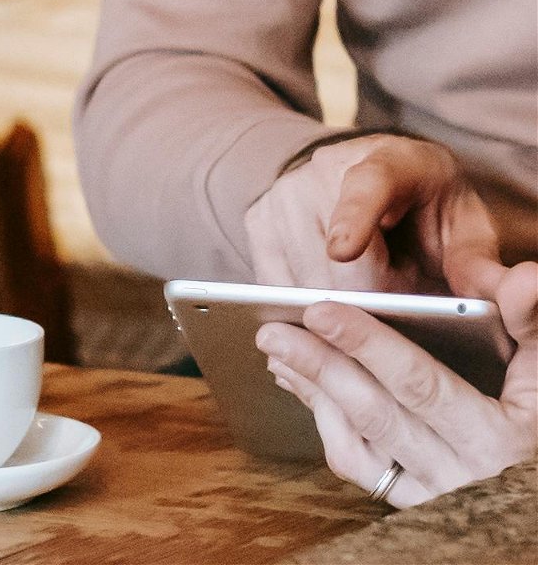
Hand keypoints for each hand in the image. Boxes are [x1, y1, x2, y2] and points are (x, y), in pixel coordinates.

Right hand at [245, 136, 500, 291]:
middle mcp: (324, 168)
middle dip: (372, 301)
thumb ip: (480, 263)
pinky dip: (303, 309)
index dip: (354, 218)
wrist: (366, 173)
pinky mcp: (258, 219)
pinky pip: (275, 284)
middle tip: (402, 301)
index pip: (367, 186)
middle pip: (334, 260)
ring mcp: (284, 192)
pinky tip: (330, 308)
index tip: (342, 250)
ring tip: (370, 296)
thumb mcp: (465, 226)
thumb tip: (499, 295)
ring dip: (338, 309)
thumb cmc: (426, 208)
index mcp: (389, 161)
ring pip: (302, 279)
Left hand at [256, 260, 537, 505]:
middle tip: (271, 331)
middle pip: (375, 415)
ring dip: (314, 396)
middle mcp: (458, 477)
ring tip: (277, 353)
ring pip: (358, 448)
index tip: (319, 309)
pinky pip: (361, 471)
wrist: (537, 500)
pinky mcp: (412, 506)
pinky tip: (307, 390)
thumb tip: (524, 278)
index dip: (367, 344)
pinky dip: (328, 427)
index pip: (418, 384)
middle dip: (320, 367)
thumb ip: (530, 326)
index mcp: (492, 439)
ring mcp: (431, 497)